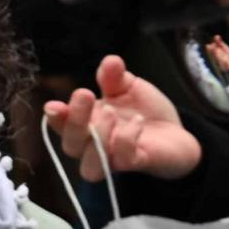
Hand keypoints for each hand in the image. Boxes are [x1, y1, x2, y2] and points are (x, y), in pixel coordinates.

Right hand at [43, 54, 199, 182]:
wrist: (174, 131)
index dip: (55, 118)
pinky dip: (127, 138)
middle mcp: (94, 145)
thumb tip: (110, 61)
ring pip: (90, 167)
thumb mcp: (128, 87)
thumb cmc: (143, 110)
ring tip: (111, 112)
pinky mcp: (136, 163)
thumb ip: (115, 76)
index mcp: (86, 123)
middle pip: (70, 146)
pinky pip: (124, 158)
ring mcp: (114, 157)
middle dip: (73, 121)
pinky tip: (138, 121)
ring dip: (98, 138)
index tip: (54, 105)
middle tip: (85, 94)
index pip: (61, 125)